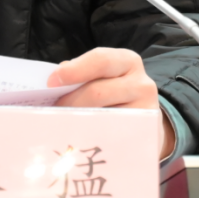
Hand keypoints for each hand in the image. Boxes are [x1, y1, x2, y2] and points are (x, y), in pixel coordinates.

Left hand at [47, 47, 174, 158]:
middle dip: (70, 101)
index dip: (74, 70)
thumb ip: (81, 73)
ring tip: (64, 124)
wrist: (143, 120)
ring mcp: (146, 110)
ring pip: (103, 116)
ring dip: (78, 120)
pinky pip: (112, 135)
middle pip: (98, 91)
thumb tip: (55, 79)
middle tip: (54, 110)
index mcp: (127, 61)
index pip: (100, 60)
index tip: (52, 82)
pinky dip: (93, 135)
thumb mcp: (102, 77)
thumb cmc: (113, 93)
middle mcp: (141, 83)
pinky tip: (82, 137)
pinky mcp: (143, 134)